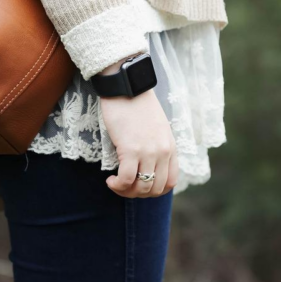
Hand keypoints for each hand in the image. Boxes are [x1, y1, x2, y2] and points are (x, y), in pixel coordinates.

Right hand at [98, 57, 177, 197]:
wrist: (127, 87)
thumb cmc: (137, 105)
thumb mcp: (156, 128)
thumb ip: (156, 146)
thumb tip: (146, 165)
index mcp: (170, 148)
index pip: (170, 183)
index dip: (153, 191)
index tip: (139, 185)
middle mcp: (163, 152)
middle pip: (155, 189)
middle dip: (138, 194)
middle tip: (124, 186)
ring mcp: (148, 152)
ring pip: (141, 188)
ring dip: (126, 192)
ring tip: (115, 183)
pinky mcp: (131, 149)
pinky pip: (126, 180)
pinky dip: (117, 185)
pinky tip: (110, 179)